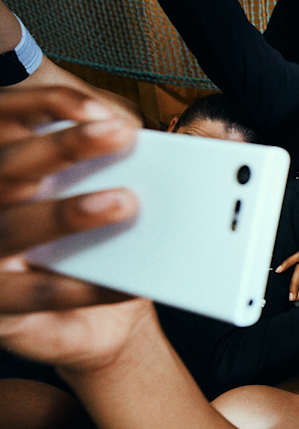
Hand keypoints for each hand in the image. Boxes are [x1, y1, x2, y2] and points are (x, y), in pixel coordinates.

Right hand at [0, 86, 150, 369]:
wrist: (93, 325)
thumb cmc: (99, 250)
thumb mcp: (107, 196)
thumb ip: (119, 166)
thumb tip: (153, 142)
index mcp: (10, 169)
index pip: (9, 120)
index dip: (45, 105)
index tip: (93, 103)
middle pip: (10, 167)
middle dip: (65, 146)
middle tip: (118, 133)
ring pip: (14, 227)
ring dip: (69, 213)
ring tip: (125, 201)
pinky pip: (41, 293)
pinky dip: (89, 287)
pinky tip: (132, 280)